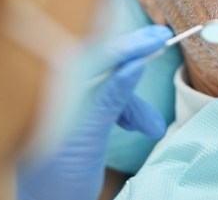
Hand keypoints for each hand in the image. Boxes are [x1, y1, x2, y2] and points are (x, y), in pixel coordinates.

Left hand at [17, 25, 172, 199]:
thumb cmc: (55, 180)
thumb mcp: (88, 137)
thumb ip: (110, 97)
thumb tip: (135, 63)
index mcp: (52, 92)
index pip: (96, 55)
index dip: (130, 43)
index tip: (159, 36)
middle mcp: (57, 93)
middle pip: (104, 65)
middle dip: (136, 63)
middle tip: (164, 44)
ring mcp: (65, 106)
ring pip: (109, 87)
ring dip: (134, 103)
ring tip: (153, 128)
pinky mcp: (74, 120)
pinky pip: (105, 103)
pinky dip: (124, 112)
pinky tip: (137, 126)